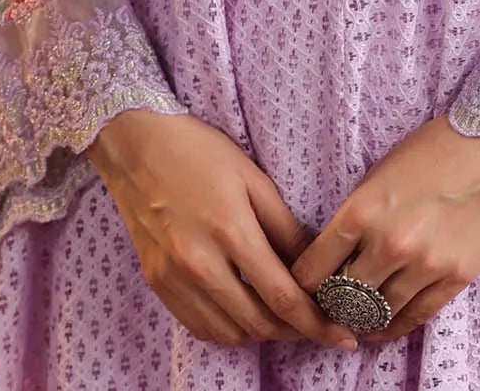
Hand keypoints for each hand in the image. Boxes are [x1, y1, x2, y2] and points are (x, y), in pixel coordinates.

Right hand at [86, 109, 357, 351]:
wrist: (135, 144)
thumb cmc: (199, 151)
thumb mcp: (253, 177)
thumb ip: (286, 227)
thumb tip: (315, 266)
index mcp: (230, 230)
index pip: (282, 297)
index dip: (317, 323)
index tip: (344, 335)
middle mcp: (199, 263)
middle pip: (258, 323)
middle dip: (295, 331)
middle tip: (319, 324)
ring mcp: (173, 278)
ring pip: (229, 333)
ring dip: (262, 332)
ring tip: (283, 315)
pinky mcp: (157, 283)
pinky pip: (200, 326)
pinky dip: (228, 328)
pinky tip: (244, 310)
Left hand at [289, 114, 479, 344]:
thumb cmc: (431, 150)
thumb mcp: (378, 174)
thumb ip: (356, 216)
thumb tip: (334, 255)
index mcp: (362, 211)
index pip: (313, 268)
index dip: (301, 283)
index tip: (298, 287)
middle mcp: (389, 244)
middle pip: (343, 297)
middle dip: (330, 304)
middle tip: (325, 306)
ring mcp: (424, 265)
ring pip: (377, 312)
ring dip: (361, 318)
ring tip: (353, 317)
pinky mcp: (455, 278)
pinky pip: (415, 317)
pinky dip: (393, 326)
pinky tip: (382, 327)